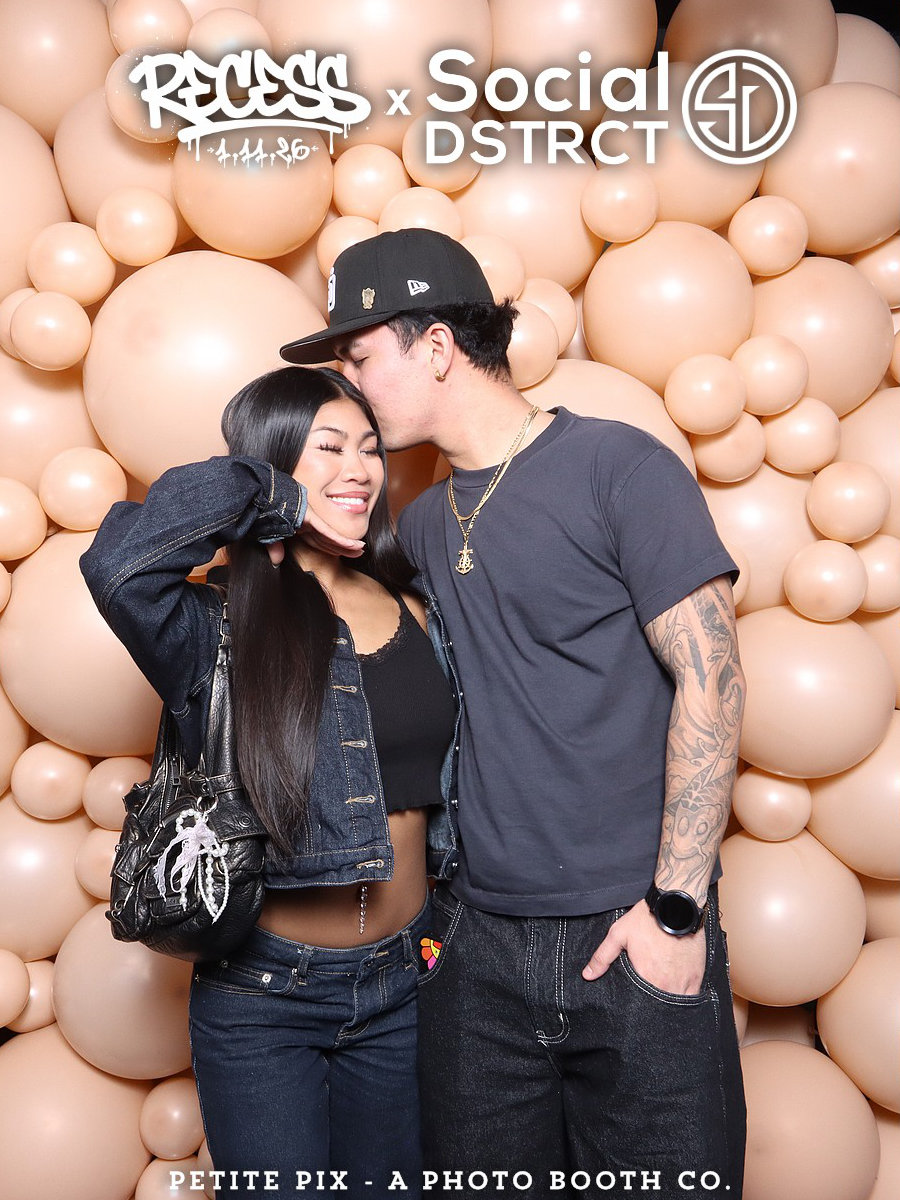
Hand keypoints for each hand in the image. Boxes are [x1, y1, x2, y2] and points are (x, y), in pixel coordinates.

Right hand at [265, 510, 364, 565]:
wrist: (259, 496)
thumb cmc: (262, 513)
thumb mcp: (269, 535)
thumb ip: (275, 547)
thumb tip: (276, 562)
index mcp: (300, 525)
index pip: (320, 539)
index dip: (334, 546)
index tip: (346, 552)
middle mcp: (307, 522)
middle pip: (329, 539)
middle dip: (345, 547)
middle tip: (360, 552)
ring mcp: (309, 519)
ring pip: (332, 538)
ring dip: (347, 545)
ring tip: (361, 550)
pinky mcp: (310, 518)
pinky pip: (328, 533)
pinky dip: (341, 540)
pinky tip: (354, 545)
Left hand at [582, 901, 706, 995]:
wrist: (676, 905)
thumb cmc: (647, 918)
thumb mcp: (619, 934)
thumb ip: (602, 957)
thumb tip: (587, 975)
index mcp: (646, 977)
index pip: (640, 1005)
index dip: (637, 1006)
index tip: (635, 1003)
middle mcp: (667, 985)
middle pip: (659, 1007)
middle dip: (653, 1007)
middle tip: (647, 998)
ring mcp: (685, 982)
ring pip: (676, 1004)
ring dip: (668, 1002)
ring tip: (662, 994)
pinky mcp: (698, 976)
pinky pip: (692, 996)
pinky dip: (684, 995)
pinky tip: (677, 989)